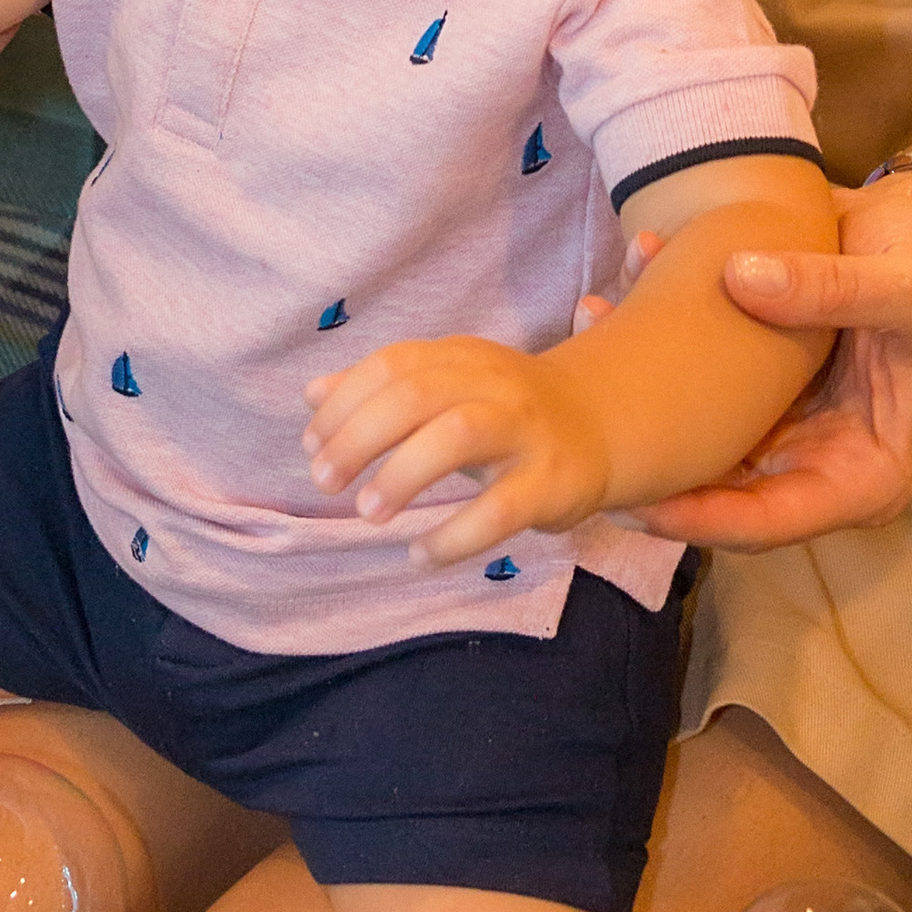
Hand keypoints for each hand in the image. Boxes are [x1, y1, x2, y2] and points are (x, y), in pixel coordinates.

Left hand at [304, 336, 611, 566]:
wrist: (598, 427)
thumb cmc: (504, 411)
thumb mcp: (447, 387)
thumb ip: (383, 389)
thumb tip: (314, 395)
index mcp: (462, 357)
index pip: (393, 364)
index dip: (345, 402)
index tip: (313, 444)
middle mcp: (493, 385)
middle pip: (417, 393)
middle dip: (360, 436)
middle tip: (324, 481)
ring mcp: (525, 432)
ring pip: (457, 435)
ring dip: (401, 473)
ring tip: (366, 512)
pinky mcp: (550, 483)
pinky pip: (499, 510)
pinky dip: (453, 536)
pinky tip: (419, 554)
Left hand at [621, 172, 911, 551]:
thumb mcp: (911, 285)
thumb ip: (834, 289)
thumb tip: (742, 278)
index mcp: (866, 475)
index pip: (771, 523)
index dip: (702, 518)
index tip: (640, 500)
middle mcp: (815, 463)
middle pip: (721, 490)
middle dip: (652, 454)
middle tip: (581, 421)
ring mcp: (781, 425)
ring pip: (698, 434)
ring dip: (640, 388)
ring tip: (589, 329)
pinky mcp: (756, 383)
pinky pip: (697, 381)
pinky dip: (657, 340)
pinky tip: (617, 291)